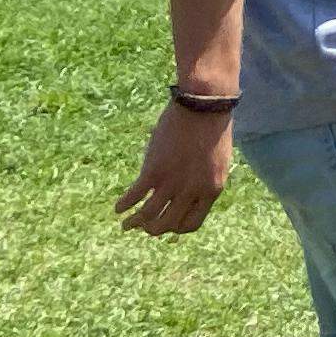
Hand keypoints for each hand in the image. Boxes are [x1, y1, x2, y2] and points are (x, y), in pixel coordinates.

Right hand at [117, 100, 233, 233]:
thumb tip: (190, 190)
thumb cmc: (212, 128)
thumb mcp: (217, 160)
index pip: (191, 223)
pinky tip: (118, 207)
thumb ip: (204, 179)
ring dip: (135, 223)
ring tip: (126, 225)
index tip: (167, 227)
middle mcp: (192, 191)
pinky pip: (135, 195)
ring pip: (149, 214)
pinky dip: (125, 204)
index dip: (176, 229)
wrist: (204, 106)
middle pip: (168, 223)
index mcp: (212, 189)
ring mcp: (172, 182)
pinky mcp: (154, 170)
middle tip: (144, 228)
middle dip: (154, 229)